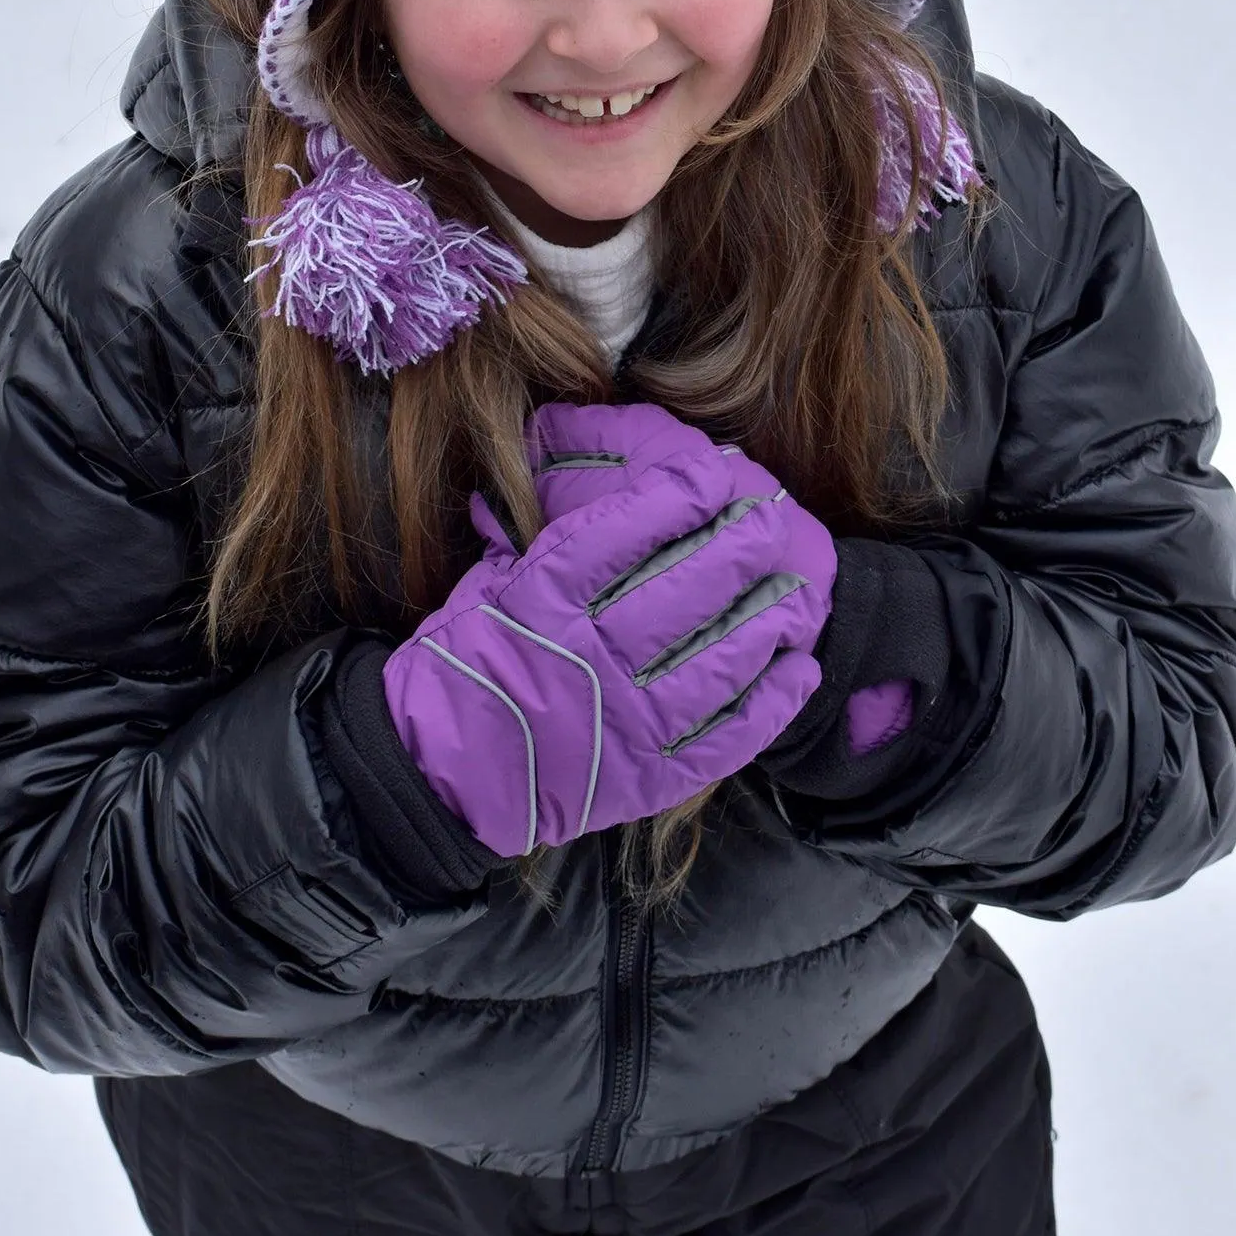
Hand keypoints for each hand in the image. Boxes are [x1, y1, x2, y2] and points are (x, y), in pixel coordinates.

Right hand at [382, 417, 834, 856]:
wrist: (439, 771)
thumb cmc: (464, 663)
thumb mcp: (488, 583)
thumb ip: (536, 534)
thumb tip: (569, 458)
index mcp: (540, 599)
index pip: (619, 536)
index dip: (674, 500)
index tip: (712, 473)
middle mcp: (585, 655)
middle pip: (681, 593)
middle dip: (736, 549)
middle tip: (769, 517)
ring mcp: (620, 720)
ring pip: (714, 663)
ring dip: (762, 622)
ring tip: (794, 591)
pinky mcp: (645, 777)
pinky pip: (720, 739)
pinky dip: (768, 705)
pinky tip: (797, 670)